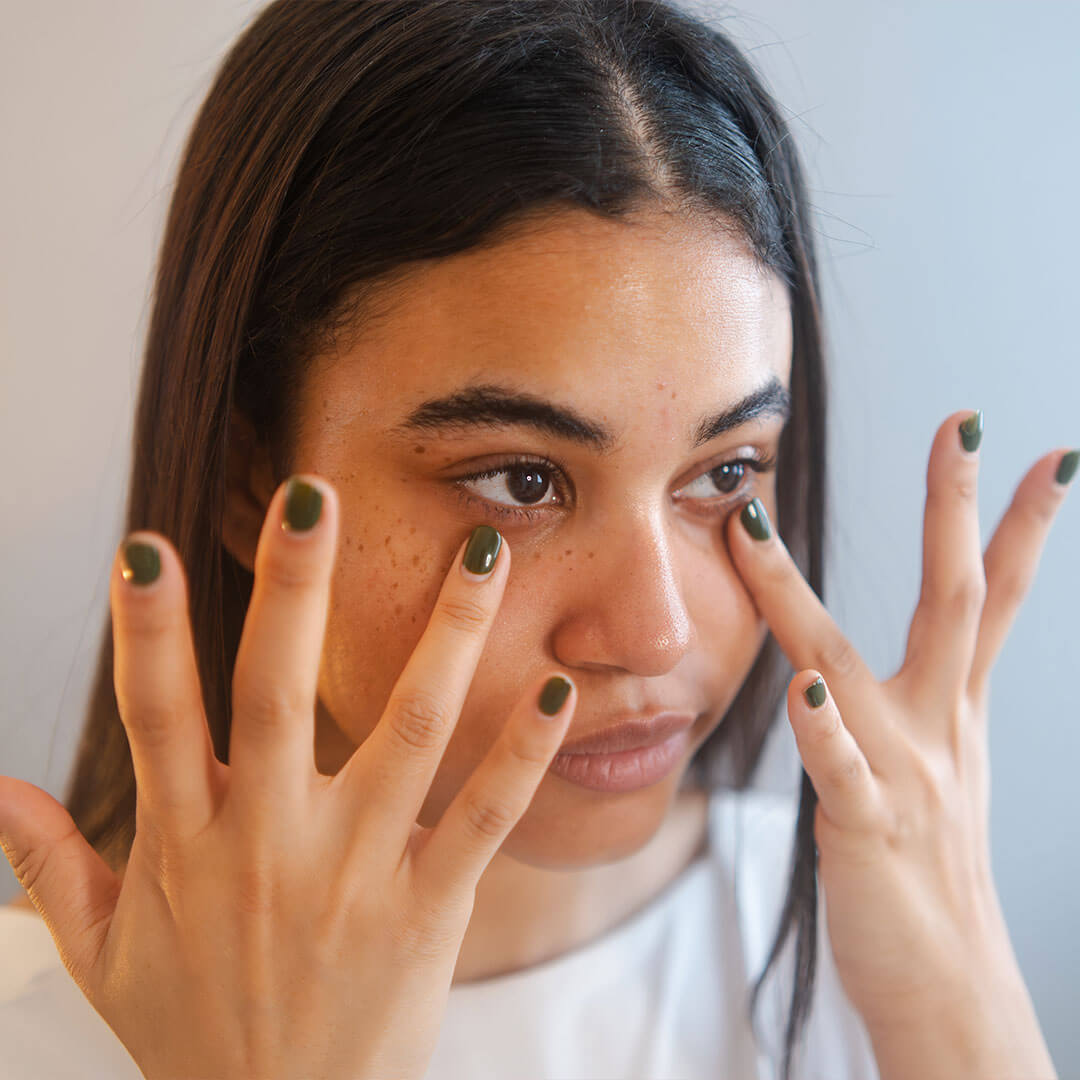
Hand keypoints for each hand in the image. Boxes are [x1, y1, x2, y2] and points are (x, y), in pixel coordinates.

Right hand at [0, 476, 576, 1079]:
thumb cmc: (189, 1035)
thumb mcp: (100, 953)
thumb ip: (49, 863)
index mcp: (187, 843)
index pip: (155, 716)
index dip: (144, 631)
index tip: (144, 548)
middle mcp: (271, 843)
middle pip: (276, 695)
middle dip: (293, 590)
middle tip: (314, 495)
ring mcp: (356, 872)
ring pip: (409, 733)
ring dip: (448, 637)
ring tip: (483, 553)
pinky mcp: (429, 909)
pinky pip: (484, 818)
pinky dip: (523, 753)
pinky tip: (557, 688)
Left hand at [724, 411, 1068, 1077]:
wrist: (951, 993)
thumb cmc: (925, 881)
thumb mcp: (927, 781)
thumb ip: (892, 718)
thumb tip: (831, 670)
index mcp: (950, 716)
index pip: (992, 602)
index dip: (1020, 526)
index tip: (1042, 454)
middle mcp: (935, 730)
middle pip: (955, 600)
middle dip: (957, 510)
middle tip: (961, 423)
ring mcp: (904, 774)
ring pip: (846, 663)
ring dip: (795, 593)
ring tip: (755, 525)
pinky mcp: (866, 828)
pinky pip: (842, 770)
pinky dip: (825, 729)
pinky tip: (805, 689)